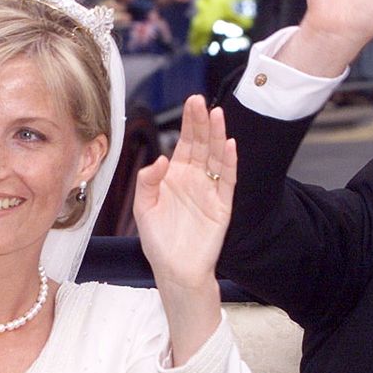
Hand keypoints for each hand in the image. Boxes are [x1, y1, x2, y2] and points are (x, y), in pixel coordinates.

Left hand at [133, 95, 235, 291]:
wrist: (175, 270)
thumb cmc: (158, 242)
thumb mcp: (143, 208)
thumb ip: (147, 181)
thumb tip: (161, 158)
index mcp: (175, 176)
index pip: (184, 143)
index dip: (188, 123)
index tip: (191, 102)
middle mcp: (194, 179)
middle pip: (201, 145)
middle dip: (202, 123)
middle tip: (202, 102)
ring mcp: (210, 191)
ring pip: (216, 157)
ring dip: (217, 136)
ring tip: (217, 116)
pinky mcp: (222, 206)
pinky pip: (227, 181)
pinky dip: (228, 163)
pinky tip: (229, 146)